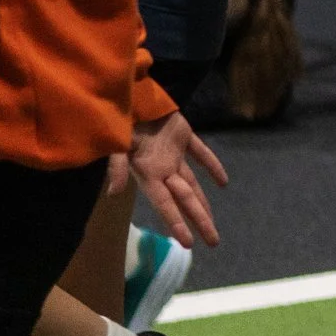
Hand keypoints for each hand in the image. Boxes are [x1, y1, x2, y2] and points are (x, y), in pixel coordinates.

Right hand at [110, 112, 227, 247]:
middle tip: (214, 242)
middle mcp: (162, 168)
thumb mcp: (116, 144)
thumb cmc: (121, 119)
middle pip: (185, 199)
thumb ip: (115, 167)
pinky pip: (201, 153)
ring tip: (212, 222)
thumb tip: (112, 193)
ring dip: (203, 202)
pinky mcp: (183, 135)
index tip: (188, 244)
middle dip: (199, 220)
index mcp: (148, 173)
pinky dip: (212, 165)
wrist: (129, 91)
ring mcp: (173, 153)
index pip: (166, 204)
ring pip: (192, 183)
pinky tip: (223, 183)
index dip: (176, 223)